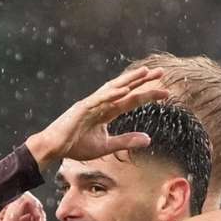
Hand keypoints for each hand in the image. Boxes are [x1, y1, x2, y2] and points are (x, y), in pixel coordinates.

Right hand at [25, 67, 169, 168]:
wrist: (54, 148)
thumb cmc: (75, 146)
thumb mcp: (105, 146)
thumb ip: (126, 141)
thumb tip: (149, 139)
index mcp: (106, 111)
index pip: (131, 100)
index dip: (148, 95)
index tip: (166, 93)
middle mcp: (100, 104)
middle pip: (125, 89)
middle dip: (143, 80)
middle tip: (162, 72)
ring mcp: (91, 104)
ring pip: (113, 89)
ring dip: (129, 80)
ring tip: (145, 73)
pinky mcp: (81, 109)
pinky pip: (99, 100)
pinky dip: (111, 94)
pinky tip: (124, 90)